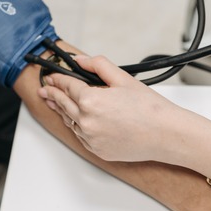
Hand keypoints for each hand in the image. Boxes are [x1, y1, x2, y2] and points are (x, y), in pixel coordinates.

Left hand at [37, 55, 200, 163]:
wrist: (166, 134)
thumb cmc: (150, 109)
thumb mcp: (123, 79)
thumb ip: (98, 65)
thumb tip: (80, 61)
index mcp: (91, 101)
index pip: (67, 86)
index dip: (58, 79)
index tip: (52, 76)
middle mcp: (87, 122)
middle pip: (63, 105)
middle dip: (53, 95)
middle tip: (45, 90)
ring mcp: (91, 139)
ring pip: (70, 122)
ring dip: (62, 111)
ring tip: (55, 103)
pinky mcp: (98, 150)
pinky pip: (81, 136)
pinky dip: (77, 126)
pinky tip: (76, 120)